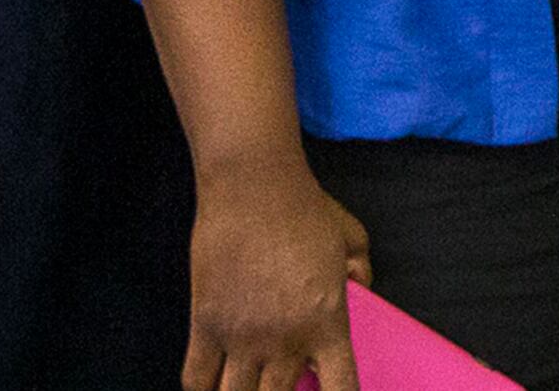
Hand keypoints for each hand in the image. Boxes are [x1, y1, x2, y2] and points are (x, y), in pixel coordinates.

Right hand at [180, 155, 368, 390]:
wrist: (253, 187)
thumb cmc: (306, 209)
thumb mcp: (352, 238)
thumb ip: (361, 272)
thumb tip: (362, 290)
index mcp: (327, 324)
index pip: (340, 389)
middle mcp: (285, 340)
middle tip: (278, 382)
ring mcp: (242, 337)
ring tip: (248, 382)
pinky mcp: (205, 325)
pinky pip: (196, 379)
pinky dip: (202, 388)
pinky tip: (212, 382)